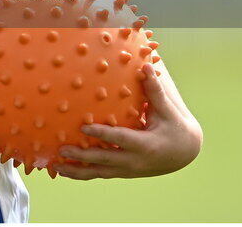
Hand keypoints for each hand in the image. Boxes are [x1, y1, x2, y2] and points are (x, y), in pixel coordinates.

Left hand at [55, 63, 202, 178]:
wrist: (184, 152)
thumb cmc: (175, 127)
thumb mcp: (168, 110)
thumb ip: (154, 91)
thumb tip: (145, 67)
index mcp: (146, 145)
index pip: (120, 139)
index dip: (102, 134)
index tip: (84, 127)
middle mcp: (135, 161)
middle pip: (105, 160)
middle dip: (83, 156)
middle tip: (62, 148)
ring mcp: (128, 170)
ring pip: (100, 173)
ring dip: (78, 171)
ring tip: (57, 166)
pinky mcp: (123, 172)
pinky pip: (100, 174)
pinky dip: (83, 173)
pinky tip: (65, 170)